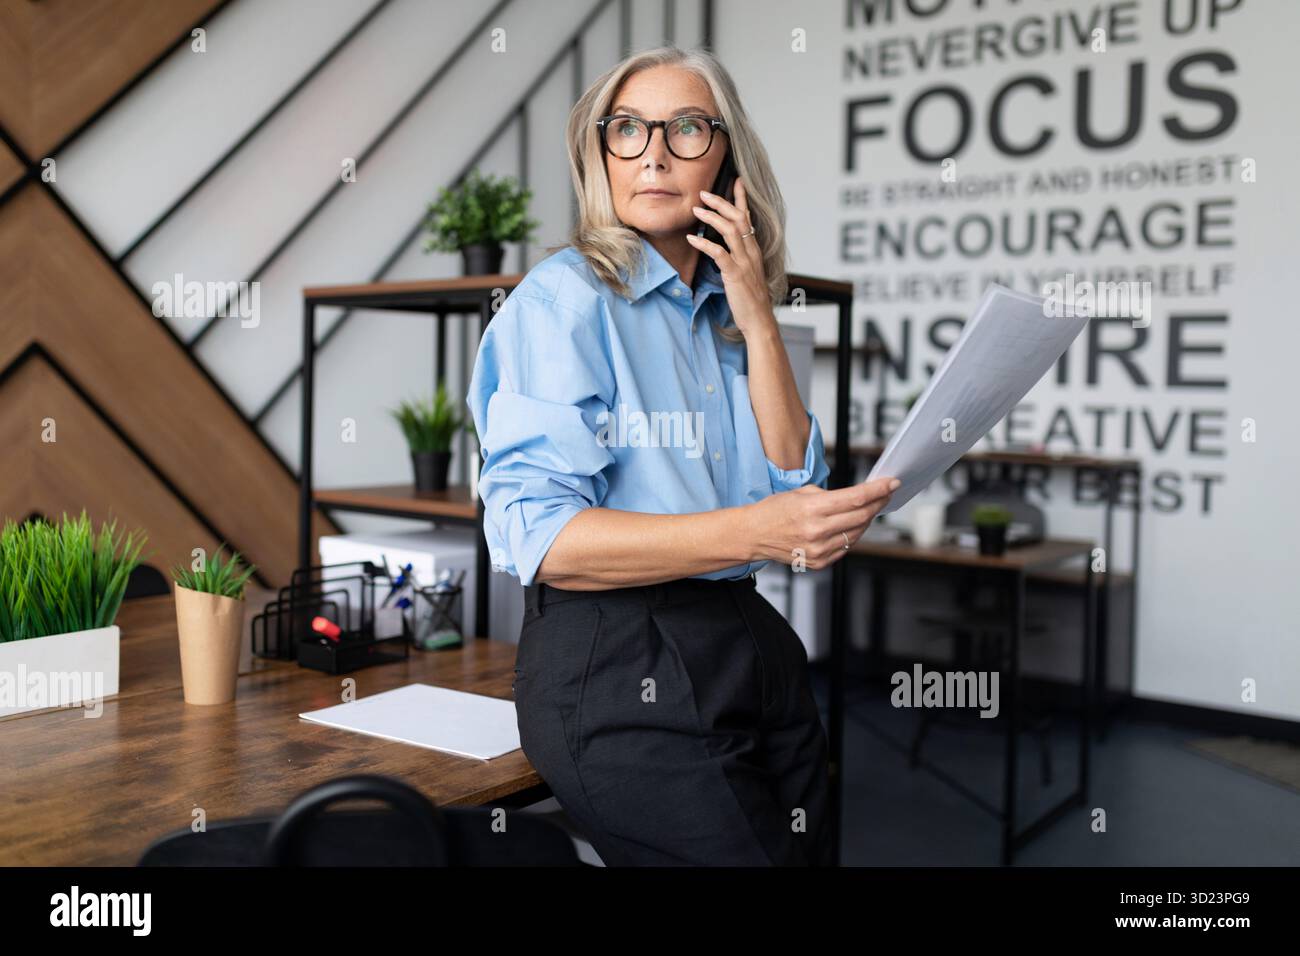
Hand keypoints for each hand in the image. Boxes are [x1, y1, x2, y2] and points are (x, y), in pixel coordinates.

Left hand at [686, 177, 772, 336]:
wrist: (760, 321)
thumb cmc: (751, 300)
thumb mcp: (747, 274)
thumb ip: (739, 259)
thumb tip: (725, 250)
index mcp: (754, 250)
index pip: (748, 218)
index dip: (741, 199)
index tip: (736, 181)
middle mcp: (751, 252)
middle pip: (739, 218)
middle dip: (722, 202)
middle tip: (704, 193)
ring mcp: (744, 262)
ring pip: (730, 231)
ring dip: (712, 218)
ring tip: (696, 209)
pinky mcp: (735, 274)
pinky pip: (719, 253)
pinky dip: (705, 244)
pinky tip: (692, 239)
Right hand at [747, 476, 899, 570]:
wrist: (753, 535)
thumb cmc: (773, 511)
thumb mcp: (801, 493)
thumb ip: (830, 495)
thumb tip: (857, 497)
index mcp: (812, 508)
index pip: (855, 498)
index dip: (878, 490)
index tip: (891, 483)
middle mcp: (817, 531)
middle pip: (861, 515)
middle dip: (878, 503)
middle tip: (886, 494)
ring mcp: (819, 549)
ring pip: (857, 533)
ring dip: (867, 519)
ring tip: (870, 508)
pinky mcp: (819, 562)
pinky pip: (846, 547)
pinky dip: (853, 534)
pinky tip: (852, 525)